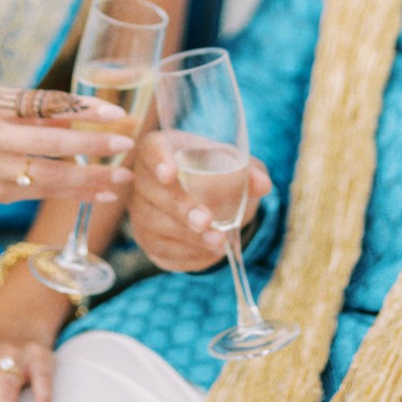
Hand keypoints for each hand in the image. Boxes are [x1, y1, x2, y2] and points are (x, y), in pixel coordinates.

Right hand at [0, 87, 135, 204]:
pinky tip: (102, 192)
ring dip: (89, 179)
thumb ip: (44, 108)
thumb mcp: (6, 103)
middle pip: (47, 145)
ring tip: (122, 177)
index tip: (116, 113)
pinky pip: (43, 195)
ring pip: (48, 178)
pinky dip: (75, 194)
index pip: (44, 106)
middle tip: (125, 144)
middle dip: (89, 146)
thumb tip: (93, 113)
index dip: (81, 110)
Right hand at [129, 129, 270, 271]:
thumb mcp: (232, 164)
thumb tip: (262, 183)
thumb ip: (247, 170)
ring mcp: (140, 211)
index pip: (152, 150)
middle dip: (180, 208)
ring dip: (187, 237)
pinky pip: (160, 250)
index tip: (170, 173)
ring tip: (218, 242)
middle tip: (206, 221)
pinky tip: (210, 253)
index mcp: (160, 148)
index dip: (159, 161)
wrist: (201, 196)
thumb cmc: (212, 170)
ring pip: (154, 225)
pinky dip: (186, 254)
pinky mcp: (146, 238)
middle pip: (151, 193)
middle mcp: (141, 178)